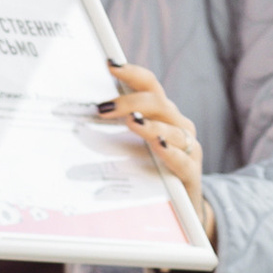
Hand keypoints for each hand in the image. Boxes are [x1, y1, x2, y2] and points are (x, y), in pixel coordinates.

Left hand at [98, 59, 213, 239]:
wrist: (184, 207)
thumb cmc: (153, 171)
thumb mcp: (133, 148)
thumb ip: (114, 132)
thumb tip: (81, 118)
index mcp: (163, 114)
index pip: (149, 85)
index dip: (131, 73)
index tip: (110, 65)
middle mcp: (179, 125)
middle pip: (158, 103)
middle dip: (130, 101)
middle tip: (103, 109)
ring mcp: (189, 148)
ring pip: (172, 129)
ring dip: (150, 124)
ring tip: (132, 122)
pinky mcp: (191, 172)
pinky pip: (183, 158)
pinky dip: (170, 150)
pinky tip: (158, 146)